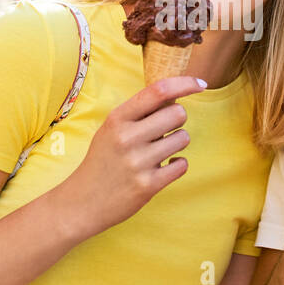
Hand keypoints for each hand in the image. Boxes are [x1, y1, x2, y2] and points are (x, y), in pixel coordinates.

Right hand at [63, 76, 204, 237]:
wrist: (82, 201)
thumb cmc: (103, 160)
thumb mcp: (111, 129)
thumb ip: (139, 113)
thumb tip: (176, 95)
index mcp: (117, 118)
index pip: (158, 91)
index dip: (185, 83)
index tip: (200, 83)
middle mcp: (127, 137)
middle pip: (178, 114)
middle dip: (177, 122)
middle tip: (162, 133)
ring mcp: (137, 162)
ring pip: (183, 139)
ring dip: (177, 144)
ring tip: (158, 153)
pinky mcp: (148, 185)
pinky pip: (182, 165)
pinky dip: (177, 165)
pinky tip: (163, 168)